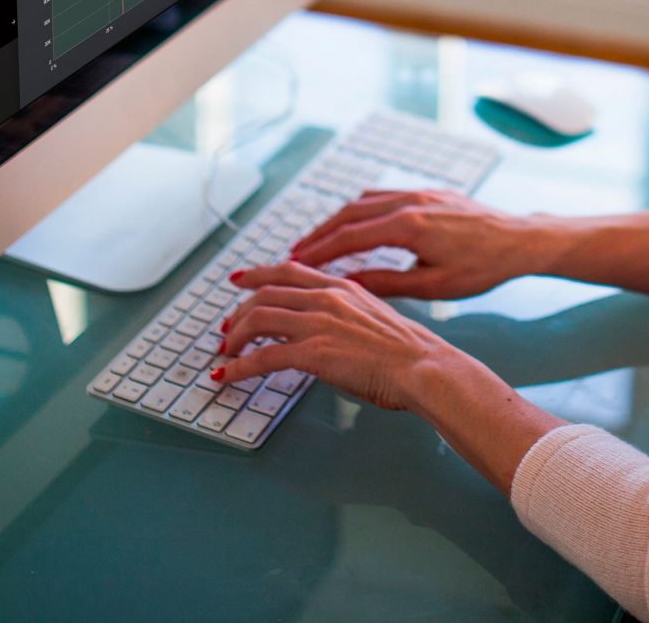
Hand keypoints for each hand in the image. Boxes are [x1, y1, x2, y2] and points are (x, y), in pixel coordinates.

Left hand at [213, 262, 468, 411]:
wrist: (423, 367)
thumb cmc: (409, 353)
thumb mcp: (375, 318)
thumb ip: (347, 316)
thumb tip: (328, 331)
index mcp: (342, 287)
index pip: (289, 270)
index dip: (258, 273)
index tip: (240, 279)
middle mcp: (327, 298)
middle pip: (265, 293)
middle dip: (238, 312)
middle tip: (226, 329)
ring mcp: (319, 323)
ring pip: (258, 319)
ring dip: (234, 338)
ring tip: (225, 354)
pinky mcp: (314, 352)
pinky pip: (262, 357)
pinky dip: (238, 367)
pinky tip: (227, 376)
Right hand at [287, 190, 543, 299]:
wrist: (520, 240)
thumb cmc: (483, 268)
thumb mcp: (433, 286)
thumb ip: (386, 283)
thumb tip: (347, 285)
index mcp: (409, 226)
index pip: (349, 236)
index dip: (318, 250)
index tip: (294, 263)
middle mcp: (410, 201)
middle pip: (349, 213)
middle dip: (319, 234)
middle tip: (294, 254)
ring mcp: (419, 192)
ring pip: (364, 201)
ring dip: (337, 220)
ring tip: (317, 241)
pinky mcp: (428, 192)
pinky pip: (384, 194)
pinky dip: (361, 208)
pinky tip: (353, 222)